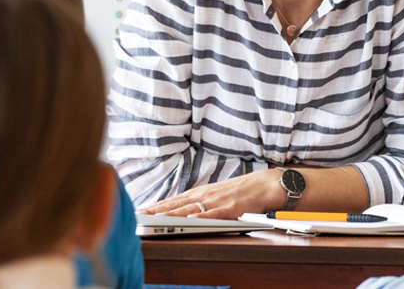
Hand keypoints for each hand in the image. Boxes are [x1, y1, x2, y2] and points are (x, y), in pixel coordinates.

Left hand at [136, 169, 281, 219]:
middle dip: (157, 210)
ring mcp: (217, 201)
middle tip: (140, 215)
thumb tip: (178, 209)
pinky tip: (192, 219)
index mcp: (200, 192)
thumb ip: (196, 201)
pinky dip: (203, 216)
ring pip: (191, 208)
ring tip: (157, 218)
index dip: (155, 205)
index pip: (173, 200)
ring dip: (173, 214)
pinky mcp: (231, 208)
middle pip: (177, 204)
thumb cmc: (237, 191)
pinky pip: (215, 213)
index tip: (139, 210)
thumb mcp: (213, 194)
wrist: (263, 184)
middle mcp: (205, 195)